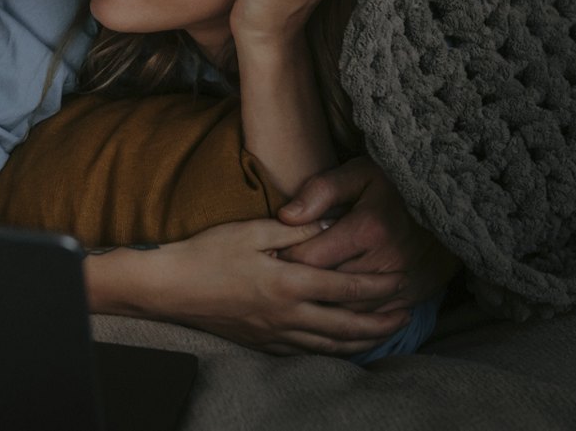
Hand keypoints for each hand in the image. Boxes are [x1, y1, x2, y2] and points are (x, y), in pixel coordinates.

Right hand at [88, 219, 409, 355]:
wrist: (170, 288)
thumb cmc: (207, 253)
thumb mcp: (251, 230)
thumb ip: (295, 229)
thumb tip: (331, 223)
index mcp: (288, 284)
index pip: (346, 289)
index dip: (378, 287)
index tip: (400, 280)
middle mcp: (288, 316)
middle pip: (348, 326)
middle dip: (382, 322)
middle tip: (406, 313)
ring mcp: (275, 334)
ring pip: (331, 345)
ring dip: (363, 340)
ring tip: (385, 332)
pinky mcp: (263, 344)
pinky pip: (308, 352)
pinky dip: (334, 350)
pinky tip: (341, 343)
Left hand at [278, 156, 459, 309]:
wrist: (455, 201)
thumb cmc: (398, 183)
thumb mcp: (359, 173)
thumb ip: (320, 191)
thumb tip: (286, 215)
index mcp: (367, 229)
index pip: (310, 257)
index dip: (284, 259)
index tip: (266, 258)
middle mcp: (385, 261)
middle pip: (327, 287)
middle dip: (298, 287)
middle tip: (274, 284)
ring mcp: (403, 282)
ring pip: (350, 310)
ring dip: (324, 307)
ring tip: (299, 299)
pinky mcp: (416, 295)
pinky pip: (376, 317)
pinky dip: (354, 317)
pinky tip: (334, 311)